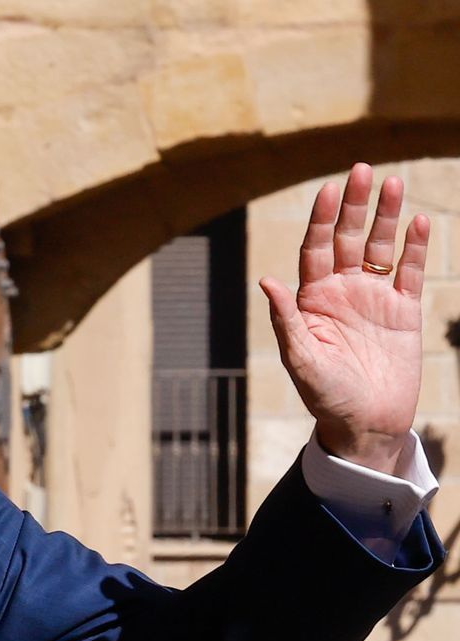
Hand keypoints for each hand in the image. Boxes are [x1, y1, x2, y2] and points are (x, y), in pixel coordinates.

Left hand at [260, 163, 429, 474]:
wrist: (364, 424)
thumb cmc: (325, 396)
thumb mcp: (301, 359)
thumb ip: (287, 320)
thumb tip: (266, 281)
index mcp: (312, 299)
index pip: (316, 248)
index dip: (322, 219)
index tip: (329, 189)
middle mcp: (342, 292)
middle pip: (349, 238)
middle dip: (355, 205)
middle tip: (362, 169)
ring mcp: (374, 299)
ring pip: (381, 247)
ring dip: (387, 216)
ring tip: (394, 183)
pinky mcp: (404, 311)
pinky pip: (409, 271)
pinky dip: (415, 247)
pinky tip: (420, 222)